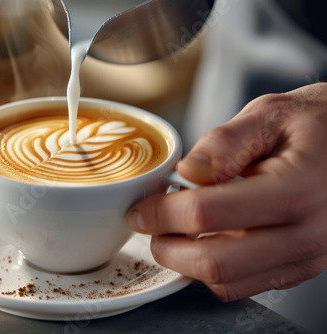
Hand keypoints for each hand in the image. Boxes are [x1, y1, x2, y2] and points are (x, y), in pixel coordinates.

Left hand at [127, 83, 326, 300]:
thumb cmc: (315, 125)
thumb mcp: (268, 114)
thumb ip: (224, 142)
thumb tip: (187, 174)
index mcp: (296, 188)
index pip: (207, 214)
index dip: (162, 213)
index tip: (141, 208)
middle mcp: (306, 233)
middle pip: (213, 262)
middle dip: (167, 247)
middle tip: (150, 225)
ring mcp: (306, 257)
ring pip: (226, 281)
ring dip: (187, 261)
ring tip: (176, 230)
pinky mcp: (299, 267)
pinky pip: (244, 284)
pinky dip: (212, 269)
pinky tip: (204, 239)